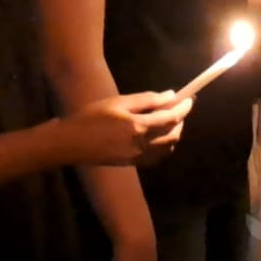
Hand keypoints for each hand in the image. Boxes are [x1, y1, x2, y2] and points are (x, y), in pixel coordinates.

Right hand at [59, 91, 192, 166]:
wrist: (70, 143)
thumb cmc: (91, 117)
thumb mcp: (118, 102)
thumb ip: (147, 100)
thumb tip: (170, 95)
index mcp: (138, 128)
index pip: (171, 118)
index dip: (183, 108)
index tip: (190, 99)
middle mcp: (142, 146)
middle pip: (173, 135)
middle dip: (180, 121)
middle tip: (179, 108)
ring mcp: (137, 158)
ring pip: (167, 149)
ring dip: (174, 134)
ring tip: (169, 121)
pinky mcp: (132, 164)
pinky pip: (156, 157)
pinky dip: (163, 147)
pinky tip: (157, 137)